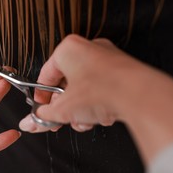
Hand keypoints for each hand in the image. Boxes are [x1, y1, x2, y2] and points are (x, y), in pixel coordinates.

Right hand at [19, 34, 172, 164]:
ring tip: (84, 121)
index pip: (45, 75)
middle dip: (64, 107)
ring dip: (81, 109)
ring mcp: (107, 59)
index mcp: (69, 49)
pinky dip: (97, 104)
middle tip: (60, 120)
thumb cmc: (103, 91)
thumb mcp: (64, 109)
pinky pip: (101, 89)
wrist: (141, 96)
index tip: (40, 111)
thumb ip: (43, 116)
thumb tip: (30, 123)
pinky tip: (100, 117)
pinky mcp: (122, 71)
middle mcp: (88, 49)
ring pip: (84, 88)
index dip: (41, 98)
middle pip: (66, 83)